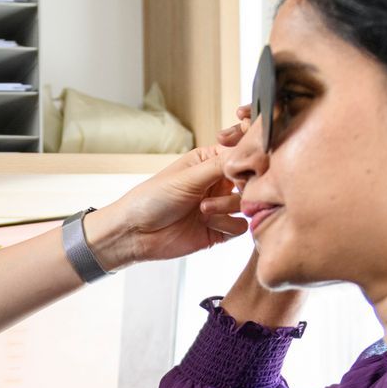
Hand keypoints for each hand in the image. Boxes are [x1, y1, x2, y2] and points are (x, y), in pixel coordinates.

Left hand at [85, 113, 255, 267]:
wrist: (135, 233)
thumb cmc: (152, 198)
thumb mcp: (188, 176)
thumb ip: (220, 165)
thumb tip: (251, 154)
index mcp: (209, 161)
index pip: (240, 154)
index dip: (247, 160)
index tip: (245, 166)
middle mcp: (217, 182)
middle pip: (250, 181)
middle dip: (243, 187)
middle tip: (233, 189)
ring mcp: (219, 206)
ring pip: (246, 204)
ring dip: (228, 207)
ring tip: (203, 210)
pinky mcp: (219, 230)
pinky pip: (240, 227)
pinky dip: (227, 226)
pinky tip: (207, 224)